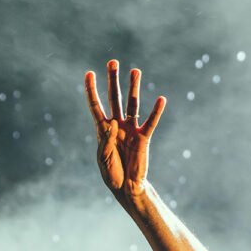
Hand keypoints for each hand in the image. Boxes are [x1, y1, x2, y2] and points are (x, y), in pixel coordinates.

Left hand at [85, 60, 165, 201]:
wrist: (126, 188)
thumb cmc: (112, 174)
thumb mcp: (104, 158)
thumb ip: (106, 141)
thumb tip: (113, 123)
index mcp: (103, 129)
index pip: (95, 105)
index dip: (91, 90)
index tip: (89, 73)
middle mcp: (117, 125)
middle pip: (114, 98)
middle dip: (113, 80)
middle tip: (113, 62)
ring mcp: (131, 130)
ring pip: (132, 105)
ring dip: (133, 88)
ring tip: (135, 71)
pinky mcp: (143, 138)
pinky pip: (150, 122)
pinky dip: (156, 111)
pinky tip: (161, 99)